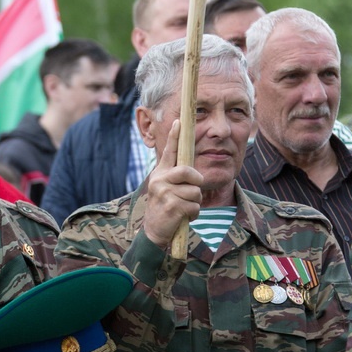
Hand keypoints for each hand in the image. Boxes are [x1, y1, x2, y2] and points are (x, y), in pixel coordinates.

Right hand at [142, 119, 203, 248]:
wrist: (154, 230)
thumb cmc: (166, 207)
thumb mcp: (168, 189)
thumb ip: (177, 177)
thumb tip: (193, 171)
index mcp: (160, 173)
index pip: (169, 151)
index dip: (174, 136)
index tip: (178, 121)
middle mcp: (159, 179)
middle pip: (188, 171)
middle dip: (196, 182)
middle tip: (191, 191)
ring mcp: (164, 193)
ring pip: (195, 192)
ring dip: (194, 203)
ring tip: (182, 208)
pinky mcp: (171, 206)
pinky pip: (194, 206)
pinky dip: (193, 214)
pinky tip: (182, 217)